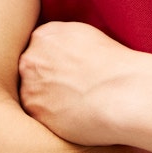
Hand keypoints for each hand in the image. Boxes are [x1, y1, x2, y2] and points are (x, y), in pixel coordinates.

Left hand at [19, 21, 135, 145]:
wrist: (122, 92)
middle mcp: (31, 58)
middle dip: (45, 78)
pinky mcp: (34, 112)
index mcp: (44, 35)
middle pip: (30, 69)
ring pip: (32, 93)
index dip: (53, 60)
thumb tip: (58, 53)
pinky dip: (51, 118)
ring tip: (73, 103)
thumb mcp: (86, 35)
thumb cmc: (114, 64)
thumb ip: (63, 41)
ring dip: (46, 99)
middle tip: (69, 88)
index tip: (67, 70)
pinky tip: (71, 115)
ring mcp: (29, 85)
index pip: (38, 47)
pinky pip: (37, 115)